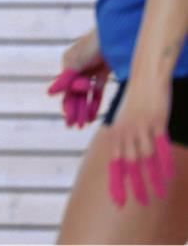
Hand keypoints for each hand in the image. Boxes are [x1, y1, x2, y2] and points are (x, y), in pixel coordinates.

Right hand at [47, 29, 109, 127]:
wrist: (118, 34)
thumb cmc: (95, 45)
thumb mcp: (77, 63)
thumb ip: (65, 80)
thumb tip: (49, 93)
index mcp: (68, 64)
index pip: (66, 90)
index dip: (67, 105)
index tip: (69, 120)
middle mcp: (77, 68)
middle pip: (75, 93)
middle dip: (74, 110)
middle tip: (74, 127)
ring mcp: (91, 70)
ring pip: (86, 94)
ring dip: (84, 109)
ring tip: (84, 124)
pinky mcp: (103, 72)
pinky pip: (97, 90)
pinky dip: (95, 102)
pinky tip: (93, 115)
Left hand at [106, 76, 174, 207]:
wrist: (145, 79)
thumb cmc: (136, 104)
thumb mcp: (126, 123)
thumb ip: (125, 142)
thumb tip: (127, 161)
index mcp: (117, 134)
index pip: (115, 163)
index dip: (117, 183)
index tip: (119, 202)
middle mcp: (126, 132)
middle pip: (129, 164)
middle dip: (135, 185)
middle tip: (142, 204)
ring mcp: (141, 127)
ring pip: (145, 157)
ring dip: (152, 178)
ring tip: (160, 195)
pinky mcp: (156, 121)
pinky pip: (160, 144)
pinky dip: (164, 160)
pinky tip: (169, 175)